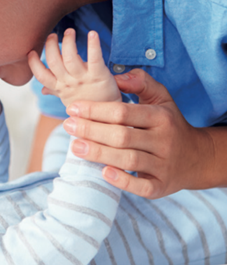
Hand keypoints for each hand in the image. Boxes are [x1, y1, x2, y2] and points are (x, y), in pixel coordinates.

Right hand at [28, 29, 121, 106]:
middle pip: (54, 63)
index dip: (34, 64)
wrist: (108, 119)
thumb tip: (42, 89)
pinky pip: (94, 58)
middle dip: (50, 46)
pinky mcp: (99, 76)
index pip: (41, 76)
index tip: (31, 52)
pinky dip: (93, 45)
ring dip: (68, 42)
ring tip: (69, 31)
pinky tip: (92, 34)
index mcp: (60, 88)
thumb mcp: (68, 100)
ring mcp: (84, 80)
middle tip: (53, 35)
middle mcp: (69, 84)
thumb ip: (55, 91)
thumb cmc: (87, 105)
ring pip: (70, 58)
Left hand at [63, 68, 214, 198]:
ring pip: (129, 160)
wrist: (197, 158)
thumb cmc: (169, 124)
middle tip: (67, 126)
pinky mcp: (161, 186)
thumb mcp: (161, 99)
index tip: (72, 108)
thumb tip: (116, 77)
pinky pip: (142, 186)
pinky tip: (103, 173)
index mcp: (161, 117)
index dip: (96, 110)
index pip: (123, 112)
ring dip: (99, 154)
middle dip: (91, 130)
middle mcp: (164, 141)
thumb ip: (141, 83)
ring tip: (75, 146)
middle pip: (122, 136)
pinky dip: (123, 181)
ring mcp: (163, 165)